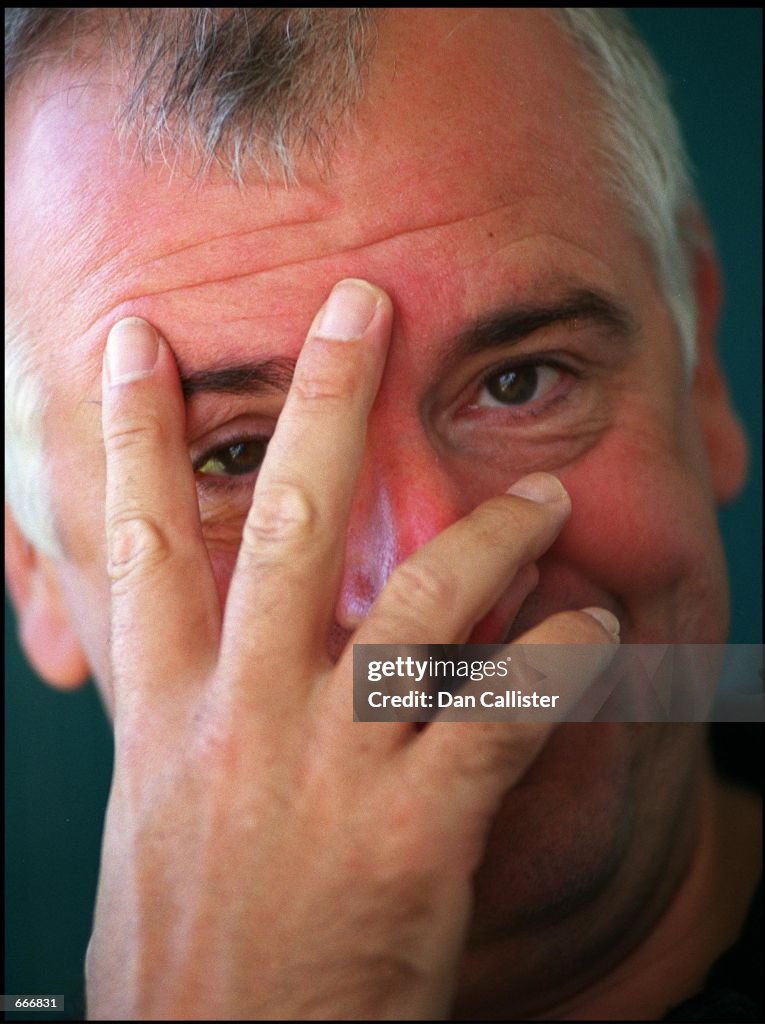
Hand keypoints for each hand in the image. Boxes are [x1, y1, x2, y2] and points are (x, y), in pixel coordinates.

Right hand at [86, 279, 618, 1019]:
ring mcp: (331, 769)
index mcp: (170, 714)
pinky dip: (557, 662)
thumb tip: (192, 663)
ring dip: (490, 536)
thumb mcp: (153, 820)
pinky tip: (593, 629)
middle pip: (288, 526)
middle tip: (362, 305)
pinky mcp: (416, 833)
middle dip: (324, 403)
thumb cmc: (188, 955)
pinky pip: (503, 718)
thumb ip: (181, 725)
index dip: (139, 434)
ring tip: (542, 493)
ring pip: (419, 609)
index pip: (143, 541)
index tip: (145, 345)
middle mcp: (245, 718)